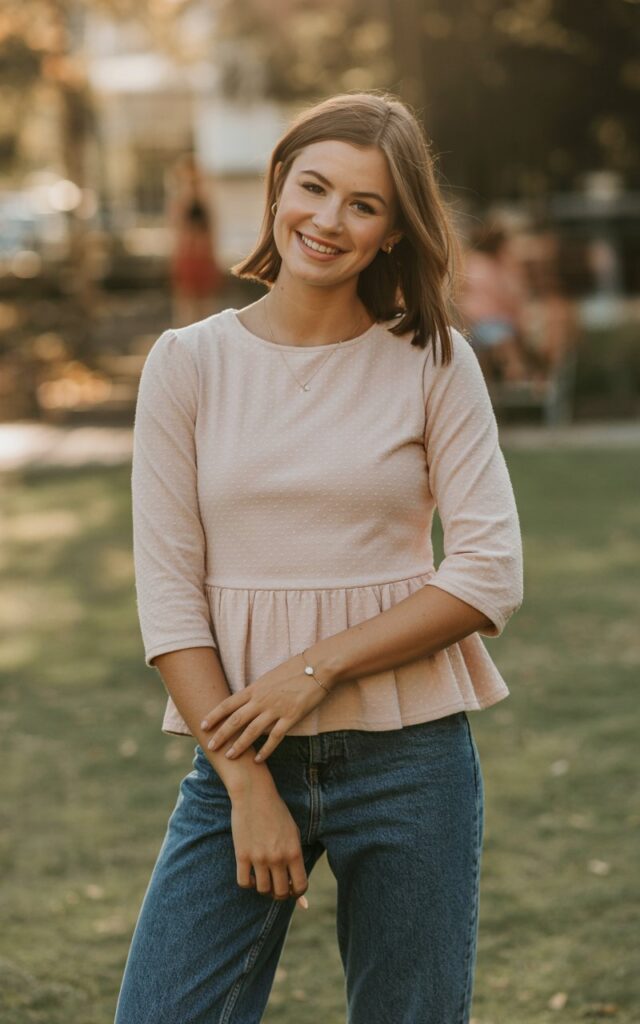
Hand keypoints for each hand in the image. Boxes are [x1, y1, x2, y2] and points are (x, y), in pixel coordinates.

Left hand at [200, 653, 331, 761]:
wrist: (318, 667)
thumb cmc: (295, 669)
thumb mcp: (270, 677)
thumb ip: (258, 691)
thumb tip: (247, 701)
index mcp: (255, 688)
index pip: (228, 703)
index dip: (214, 715)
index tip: (202, 725)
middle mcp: (262, 699)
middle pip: (236, 719)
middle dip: (221, 734)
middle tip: (210, 746)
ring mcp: (276, 709)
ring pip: (252, 731)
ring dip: (239, 745)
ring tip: (229, 756)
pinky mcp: (291, 717)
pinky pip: (275, 737)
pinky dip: (265, 750)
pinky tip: (258, 760)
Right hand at [230, 773, 309, 908]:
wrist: (254, 795)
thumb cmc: (277, 813)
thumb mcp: (293, 833)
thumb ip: (296, 859)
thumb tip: (298, 888)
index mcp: (294, 852)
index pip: (300, 886)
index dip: (298, 893)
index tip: (292, 889)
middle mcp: (277, 857)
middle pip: (280, 892)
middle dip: (281, 893)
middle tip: (278, 886)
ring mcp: (258, 857)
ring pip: (263, 890)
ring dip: (265, 888)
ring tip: (264, 878)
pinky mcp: (242, 855)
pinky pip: (244, 882)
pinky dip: (248, 883)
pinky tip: (251, 874)